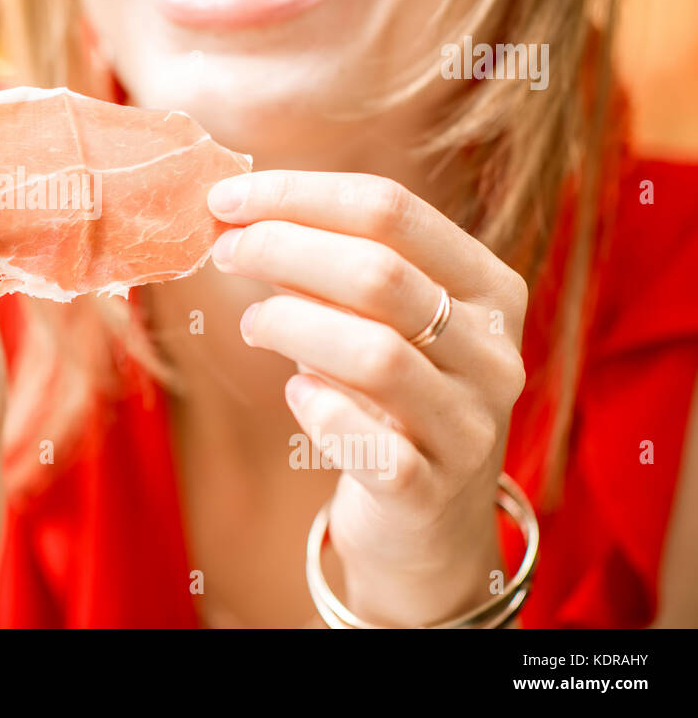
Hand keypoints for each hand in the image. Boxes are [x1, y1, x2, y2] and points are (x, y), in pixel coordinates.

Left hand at [208, 170, 528, 625]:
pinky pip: (366, 441)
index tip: (228, 196)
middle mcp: (495, 353)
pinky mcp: (430, 491)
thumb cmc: (388, 399)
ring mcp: (470, 426)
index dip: (299, 195)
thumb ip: (328, 267)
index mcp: (489, 288)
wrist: (426, 524)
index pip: (393, 210)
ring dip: (291, 325)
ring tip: (254, 325)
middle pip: (380, 273)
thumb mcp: (376, 321)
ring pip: (374, 354)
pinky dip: (317, 408)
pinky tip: (296, 393)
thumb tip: (240, 212)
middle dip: (283, 249)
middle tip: (225, 251)